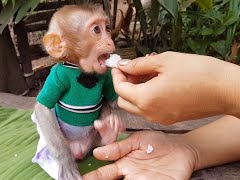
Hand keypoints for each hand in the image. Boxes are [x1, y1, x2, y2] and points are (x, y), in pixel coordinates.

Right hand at [83, 131, 195, 179]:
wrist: (182, 148)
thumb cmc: (158, 143)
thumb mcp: (136, 141)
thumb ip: (118, 147)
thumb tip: (97, 153)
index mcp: (124, 165)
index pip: (103, 174)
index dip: (91, 177)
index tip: (80, 178)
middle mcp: (132, 177)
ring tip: (126, 179)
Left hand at [112, 51, 239, 123]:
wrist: (226, 90)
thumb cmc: (198, 72)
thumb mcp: (164, 61)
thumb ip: (139, 64)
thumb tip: (123, 66)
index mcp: (145, 99)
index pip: (119, 89)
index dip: (116, 75)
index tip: (119, 65)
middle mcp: (150, 113)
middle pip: (124, 101)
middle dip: (124, 84)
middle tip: (133, 69)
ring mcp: (160, 118)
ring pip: (136, 106)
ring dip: (136, 90)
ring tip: (149, 72)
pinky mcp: (169, 119)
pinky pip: (150, 109)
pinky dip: (147, 97)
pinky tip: (158, 81)